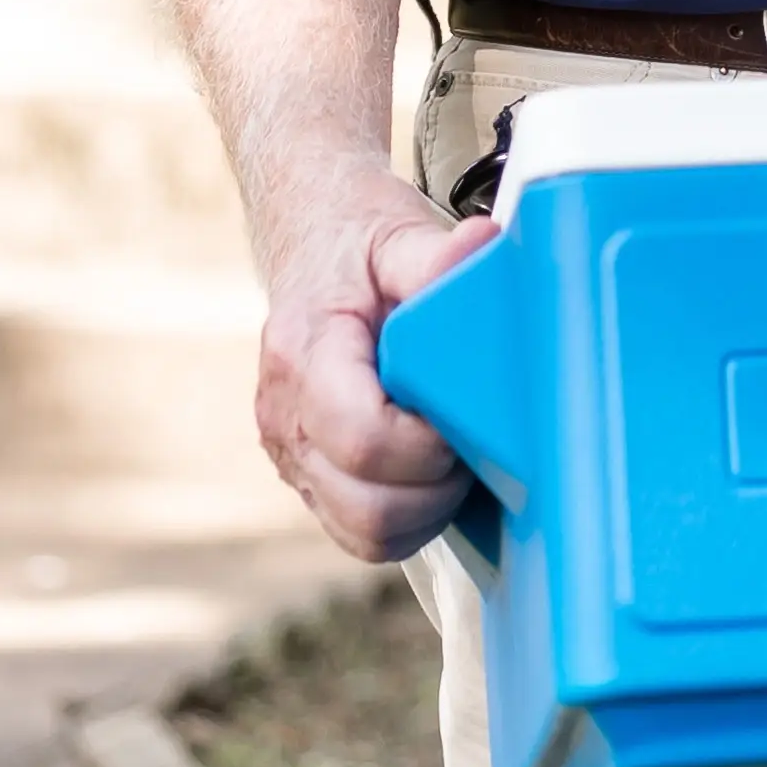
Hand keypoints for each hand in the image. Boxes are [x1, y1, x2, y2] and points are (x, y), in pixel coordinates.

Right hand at [257, 159, 495, 560]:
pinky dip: (405, 518)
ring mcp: (291, 454)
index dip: (427, 446)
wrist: (310, 242)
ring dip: (423, 511)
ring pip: (362, 532)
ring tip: (453, 457)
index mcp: (305, 355)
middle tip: (468, 443)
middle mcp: (285, 416)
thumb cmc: (358, 243)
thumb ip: (438, 256)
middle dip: (433, 488)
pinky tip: (432, 473)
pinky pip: (357, 530)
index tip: (463, 417)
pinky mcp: (307, 475)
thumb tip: (482, 249)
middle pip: (363, 505)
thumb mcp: (399, 234)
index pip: (361, 437)